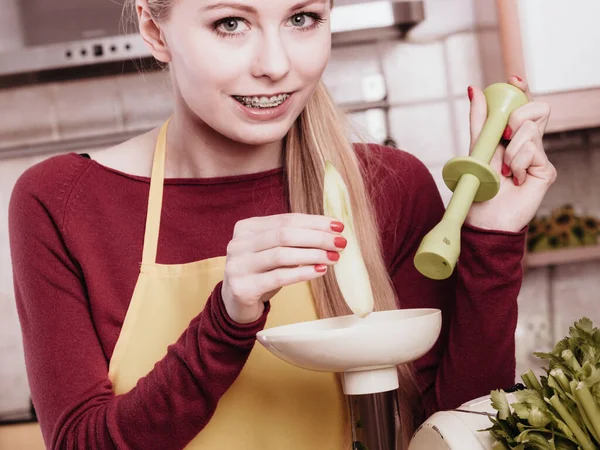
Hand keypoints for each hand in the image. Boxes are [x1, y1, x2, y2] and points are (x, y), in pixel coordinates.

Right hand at [221, 213, 345, 323]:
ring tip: (334, 257)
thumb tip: (331, 232)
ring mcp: (238, 265)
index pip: (286, 220)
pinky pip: (278, 277)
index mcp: (246, 228)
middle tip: (340, 242)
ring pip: (282, 254)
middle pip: (285, 235)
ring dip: (313, 254)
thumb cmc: (261, 274)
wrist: (235, 304)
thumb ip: (293, 239)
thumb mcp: (273, 251)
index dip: (314, 222)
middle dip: (317, 237)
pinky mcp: (243, 287)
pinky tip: (320, 271)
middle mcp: (238, 244)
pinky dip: (302, 273)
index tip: (338, 226)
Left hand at [465, 76, 556, 231]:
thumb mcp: (476, 148)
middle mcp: (529, 144)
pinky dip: (516, 163)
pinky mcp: (547, 170)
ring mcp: (540, 157)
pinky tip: (514, 180)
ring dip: (509, 149)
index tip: (514, 80)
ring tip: (503, 170)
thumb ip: (479, 120)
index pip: (524, 105)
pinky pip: (533, 151)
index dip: (522, 89)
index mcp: (511, 136)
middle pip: (539, 109)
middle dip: (517, 116)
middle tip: (503, 135)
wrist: (483, 217)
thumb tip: (474, 89)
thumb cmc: (479, 187)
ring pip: (532, 129)